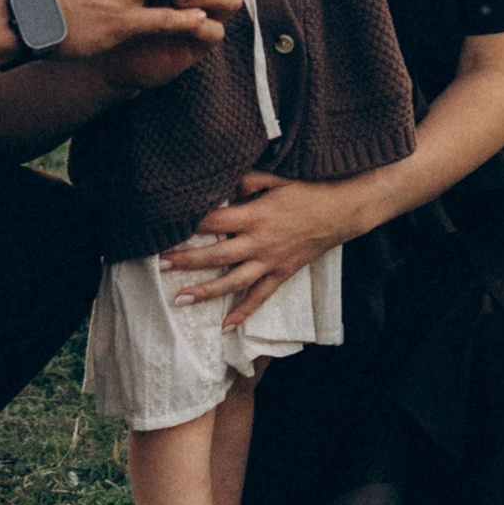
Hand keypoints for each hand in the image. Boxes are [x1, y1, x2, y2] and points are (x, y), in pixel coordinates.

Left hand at [166, 169, 370, 328]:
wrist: (343, 210)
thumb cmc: (309, 189)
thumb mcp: (277, 177)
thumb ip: (247, 180)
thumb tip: (222, 185)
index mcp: (256, 216)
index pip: (214, 222)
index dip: (190, 224)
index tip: (167, 226)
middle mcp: (260, 243)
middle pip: (216, 255)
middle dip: (187, 261)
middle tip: (160, 266)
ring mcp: (271, 262)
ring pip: (233, 281)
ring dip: (205, 291)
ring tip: (179, 299)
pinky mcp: (282, 274)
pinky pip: (260, 297)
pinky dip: (243, 313)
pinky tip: (225, 327)